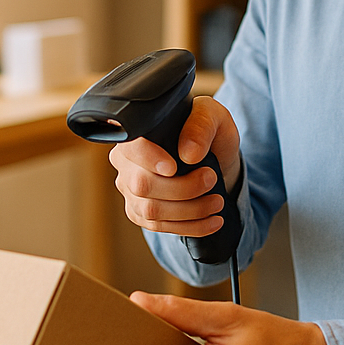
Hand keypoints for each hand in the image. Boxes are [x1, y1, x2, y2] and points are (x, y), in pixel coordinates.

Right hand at [109, 96, 240, 237]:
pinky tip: (213, 220)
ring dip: (191, 210)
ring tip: (217, 202)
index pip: (132, 148)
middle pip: (142, 185)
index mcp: (137, 135)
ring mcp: (131, 191)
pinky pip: (160, 227)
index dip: (150, 160)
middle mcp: (126, 163)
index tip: (175, 168)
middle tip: (211, 179)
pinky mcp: (141, 214)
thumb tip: (188, 153)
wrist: (214, 158)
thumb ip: (201, 126)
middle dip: (183, 188)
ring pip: (152, 211)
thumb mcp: (213, 117)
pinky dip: (191, 227)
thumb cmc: (207, 133)